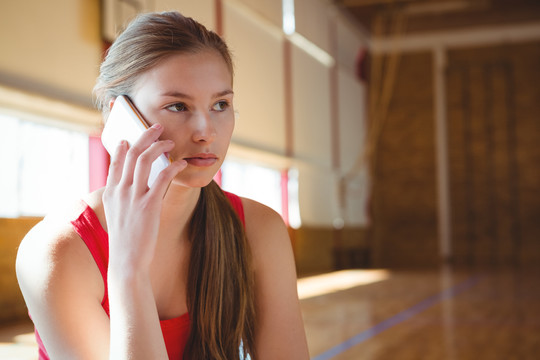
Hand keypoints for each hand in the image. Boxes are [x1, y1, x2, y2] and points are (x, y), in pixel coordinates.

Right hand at [102, 124, 186, 272]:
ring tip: (171, 142)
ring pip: (145, 159)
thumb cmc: (127, 240)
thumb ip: (125, 199)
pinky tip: (181, 163)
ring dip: (159, 146)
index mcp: (111, 192)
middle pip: (131, 153)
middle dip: (146, 136)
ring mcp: (133, 197)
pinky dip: (173, 166)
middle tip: (158, 128)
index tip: (131, 136)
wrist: (127, 261)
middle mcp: (120, 191)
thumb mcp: (119, 216)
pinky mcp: (149, 205)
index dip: (124, 146)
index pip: (116, 161)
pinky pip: (163, 177)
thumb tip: (137, 186)